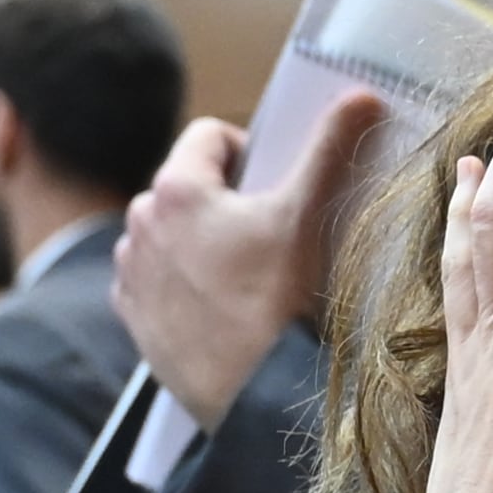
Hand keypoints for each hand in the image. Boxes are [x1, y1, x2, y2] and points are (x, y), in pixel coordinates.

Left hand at [114, 91, 386, 431]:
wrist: (254, 398)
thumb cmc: (278, 304)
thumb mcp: (307, 217)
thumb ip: (329, 148)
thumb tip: (361, 95)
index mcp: (177, 188)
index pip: (209, 136)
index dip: (247, 153)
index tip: (271, 186)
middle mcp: (139, 222)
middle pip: (186, 186)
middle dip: (222, 201)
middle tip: (263, 237)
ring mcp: (131, 271)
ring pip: (167, 233)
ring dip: (197, 241)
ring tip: (240, 276)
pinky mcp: (131, 314)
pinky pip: (153, 278)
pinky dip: (179, 282)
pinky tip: (216, 305)